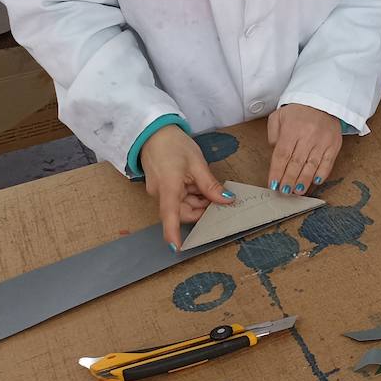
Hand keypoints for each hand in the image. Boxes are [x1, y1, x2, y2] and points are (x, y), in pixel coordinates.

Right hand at [140, 126, 232, 249]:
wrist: (153, 132)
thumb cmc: (174, 145)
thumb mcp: (197, 163)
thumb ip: (211, 185)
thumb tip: (226, 201)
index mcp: (168, 188)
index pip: (170, 216)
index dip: (173, 234)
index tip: (178, 249)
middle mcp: (161, 194)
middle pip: (183, 212)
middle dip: (202, 209)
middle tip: (219, 198)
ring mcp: (161, 192)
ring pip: (184, 205)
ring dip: (198, 200)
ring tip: (208, 186)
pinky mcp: (163, 188)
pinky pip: (180, 198)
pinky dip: (192, 194)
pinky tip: (199, 184)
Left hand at [267, 104, 340, 195]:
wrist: (323, 101)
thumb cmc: (299, 111)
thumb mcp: (279, 116)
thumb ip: (273, 134)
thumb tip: (274, 152)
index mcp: (292, 129)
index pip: (282, 154)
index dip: (277, 171)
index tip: (273, 184)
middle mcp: (308, 136)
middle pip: (296, 162)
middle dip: (289, 179)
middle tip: (284, 191)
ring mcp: (323, 141)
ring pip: (312, 165)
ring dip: (304, 180)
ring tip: (298, 191)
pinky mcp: (334, 144)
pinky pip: (328, 162)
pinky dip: (322, 173)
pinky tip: (315, 182)